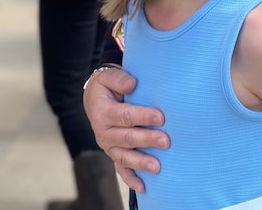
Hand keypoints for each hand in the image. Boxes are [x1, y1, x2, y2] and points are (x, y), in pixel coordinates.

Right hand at [84, 67, 168, 192]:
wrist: (95, 99)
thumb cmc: (106, 86)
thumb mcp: (107, 76)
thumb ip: (118, 78)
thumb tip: (132, 85)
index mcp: (103, 112)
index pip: (125, 115)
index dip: (143, 116)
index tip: (161, 117)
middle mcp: (104, 132)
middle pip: (127, 137)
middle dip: (147, 139)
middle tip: (166, 140)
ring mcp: (109, 145)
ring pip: (124, 156)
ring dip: (141, 162)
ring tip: (157, 167)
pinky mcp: (113, 153)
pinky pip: (120, 168)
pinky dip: (130, 178)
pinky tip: (143, 186)